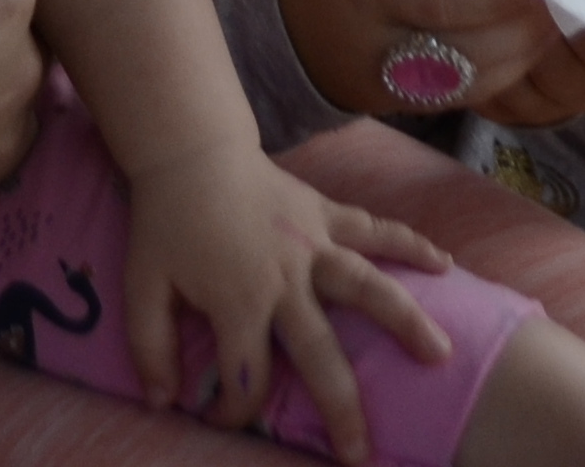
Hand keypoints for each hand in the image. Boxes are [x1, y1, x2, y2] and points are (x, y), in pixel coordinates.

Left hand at [117, 145, 450, 459]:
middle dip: (340, 409)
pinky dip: (409, 244)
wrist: (190, 149)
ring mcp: (312, 244)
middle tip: (360, 453)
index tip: (222, 419)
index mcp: (239, 301)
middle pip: (320, 353)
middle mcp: (285, 278)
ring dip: (403, 319)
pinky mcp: (325, 214)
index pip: (246, 377)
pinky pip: (372, 230)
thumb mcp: (140, 286)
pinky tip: (444, 265)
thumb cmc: (165, 222)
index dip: (234, 410)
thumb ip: (149, 346)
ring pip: (366, 285)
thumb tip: (162, 401)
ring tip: (439, 354)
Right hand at [274, 0, 584, 127]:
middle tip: (563, 6)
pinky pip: (457, 100)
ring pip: (468, 85)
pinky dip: (496, 80)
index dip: (497, 2)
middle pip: (465, 51)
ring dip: (517, 60)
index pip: (442, 5)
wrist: (262, 34)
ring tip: (551, 28)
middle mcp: (379, 47)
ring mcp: (387, 85)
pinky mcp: (395, 106)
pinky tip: (519, 54)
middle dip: (521, 34)